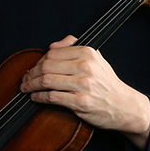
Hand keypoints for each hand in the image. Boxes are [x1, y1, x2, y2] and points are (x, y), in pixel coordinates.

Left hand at [21, 37, 149, 147]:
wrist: (124, 106)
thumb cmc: (107, 83)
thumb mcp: (96, 58)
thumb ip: (75, 47)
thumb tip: (53, 45)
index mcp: (87, 53)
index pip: (52, 53)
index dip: (38, 61)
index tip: (32, 68)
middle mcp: (85, 67)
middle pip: (46, 66)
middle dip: (31, 73)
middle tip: (25, 79)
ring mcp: (83, 85)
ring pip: (46, 81)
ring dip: (31, 85)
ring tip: (26, 88)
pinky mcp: (80, 102)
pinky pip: (52, 97)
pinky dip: (39, 97)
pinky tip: (35, 97)